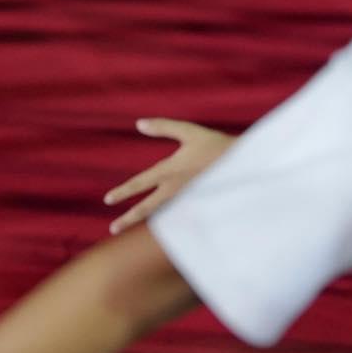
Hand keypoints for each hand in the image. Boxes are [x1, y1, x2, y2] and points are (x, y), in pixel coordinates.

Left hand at [103, 118, 234, 234]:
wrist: (244, 165)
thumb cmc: (215, 145)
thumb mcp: (188, 131)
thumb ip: (163, 127)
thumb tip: (138, 124)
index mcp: (170, 171)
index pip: (140, 183)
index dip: (122, 191)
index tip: (107, 200)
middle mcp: (175, 189)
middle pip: (146, 208)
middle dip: (128, 218)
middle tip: (112, 228)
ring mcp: (186, 200)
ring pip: (160, 214)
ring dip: (145, 222)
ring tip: (130, 228)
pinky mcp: (197, 206)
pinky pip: (176, 216)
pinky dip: (165, 223)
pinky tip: (160, 227)